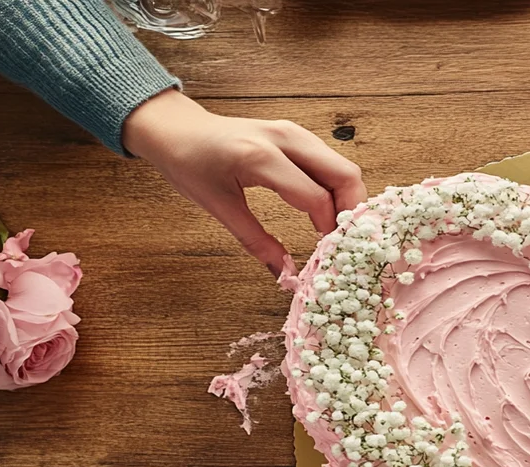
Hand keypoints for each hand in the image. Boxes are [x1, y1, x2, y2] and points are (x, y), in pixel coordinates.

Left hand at [123, 89, 367, 274]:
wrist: (176, 129)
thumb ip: (256, 241)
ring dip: (348, 199)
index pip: (315, 196)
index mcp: (260, 157)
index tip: (327, 254)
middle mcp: (284, 138)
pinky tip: (327, 210)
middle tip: (344, 241)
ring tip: (336, 230)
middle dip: (352, 211)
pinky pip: (331, 162)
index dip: (327, 229)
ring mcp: (294, 132)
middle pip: (345, 174)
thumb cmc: (189, 164)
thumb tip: (284, 273)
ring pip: (343, 167)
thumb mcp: (218, 207)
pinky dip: (337, 188)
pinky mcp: (297, 135)